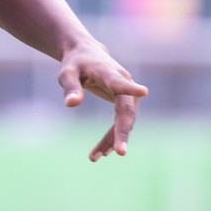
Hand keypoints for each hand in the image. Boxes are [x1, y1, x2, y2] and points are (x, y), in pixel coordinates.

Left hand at [57, 38, 147, 161]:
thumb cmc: (75, 63)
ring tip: (95, 156)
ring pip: (124, 121)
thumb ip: (70, 87)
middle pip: (126, 111)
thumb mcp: (67, 73)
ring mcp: (127, 94)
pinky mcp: (125, 102)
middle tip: (119, 152)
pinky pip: (120, 122)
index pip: (120, 82)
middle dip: (122, 132)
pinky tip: (101, 152)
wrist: (86, 54)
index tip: (143, 91)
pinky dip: (111, 137)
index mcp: (108, 73)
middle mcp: (123, 83)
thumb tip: (71, 104)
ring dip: (113, 139)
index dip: (130, 88)